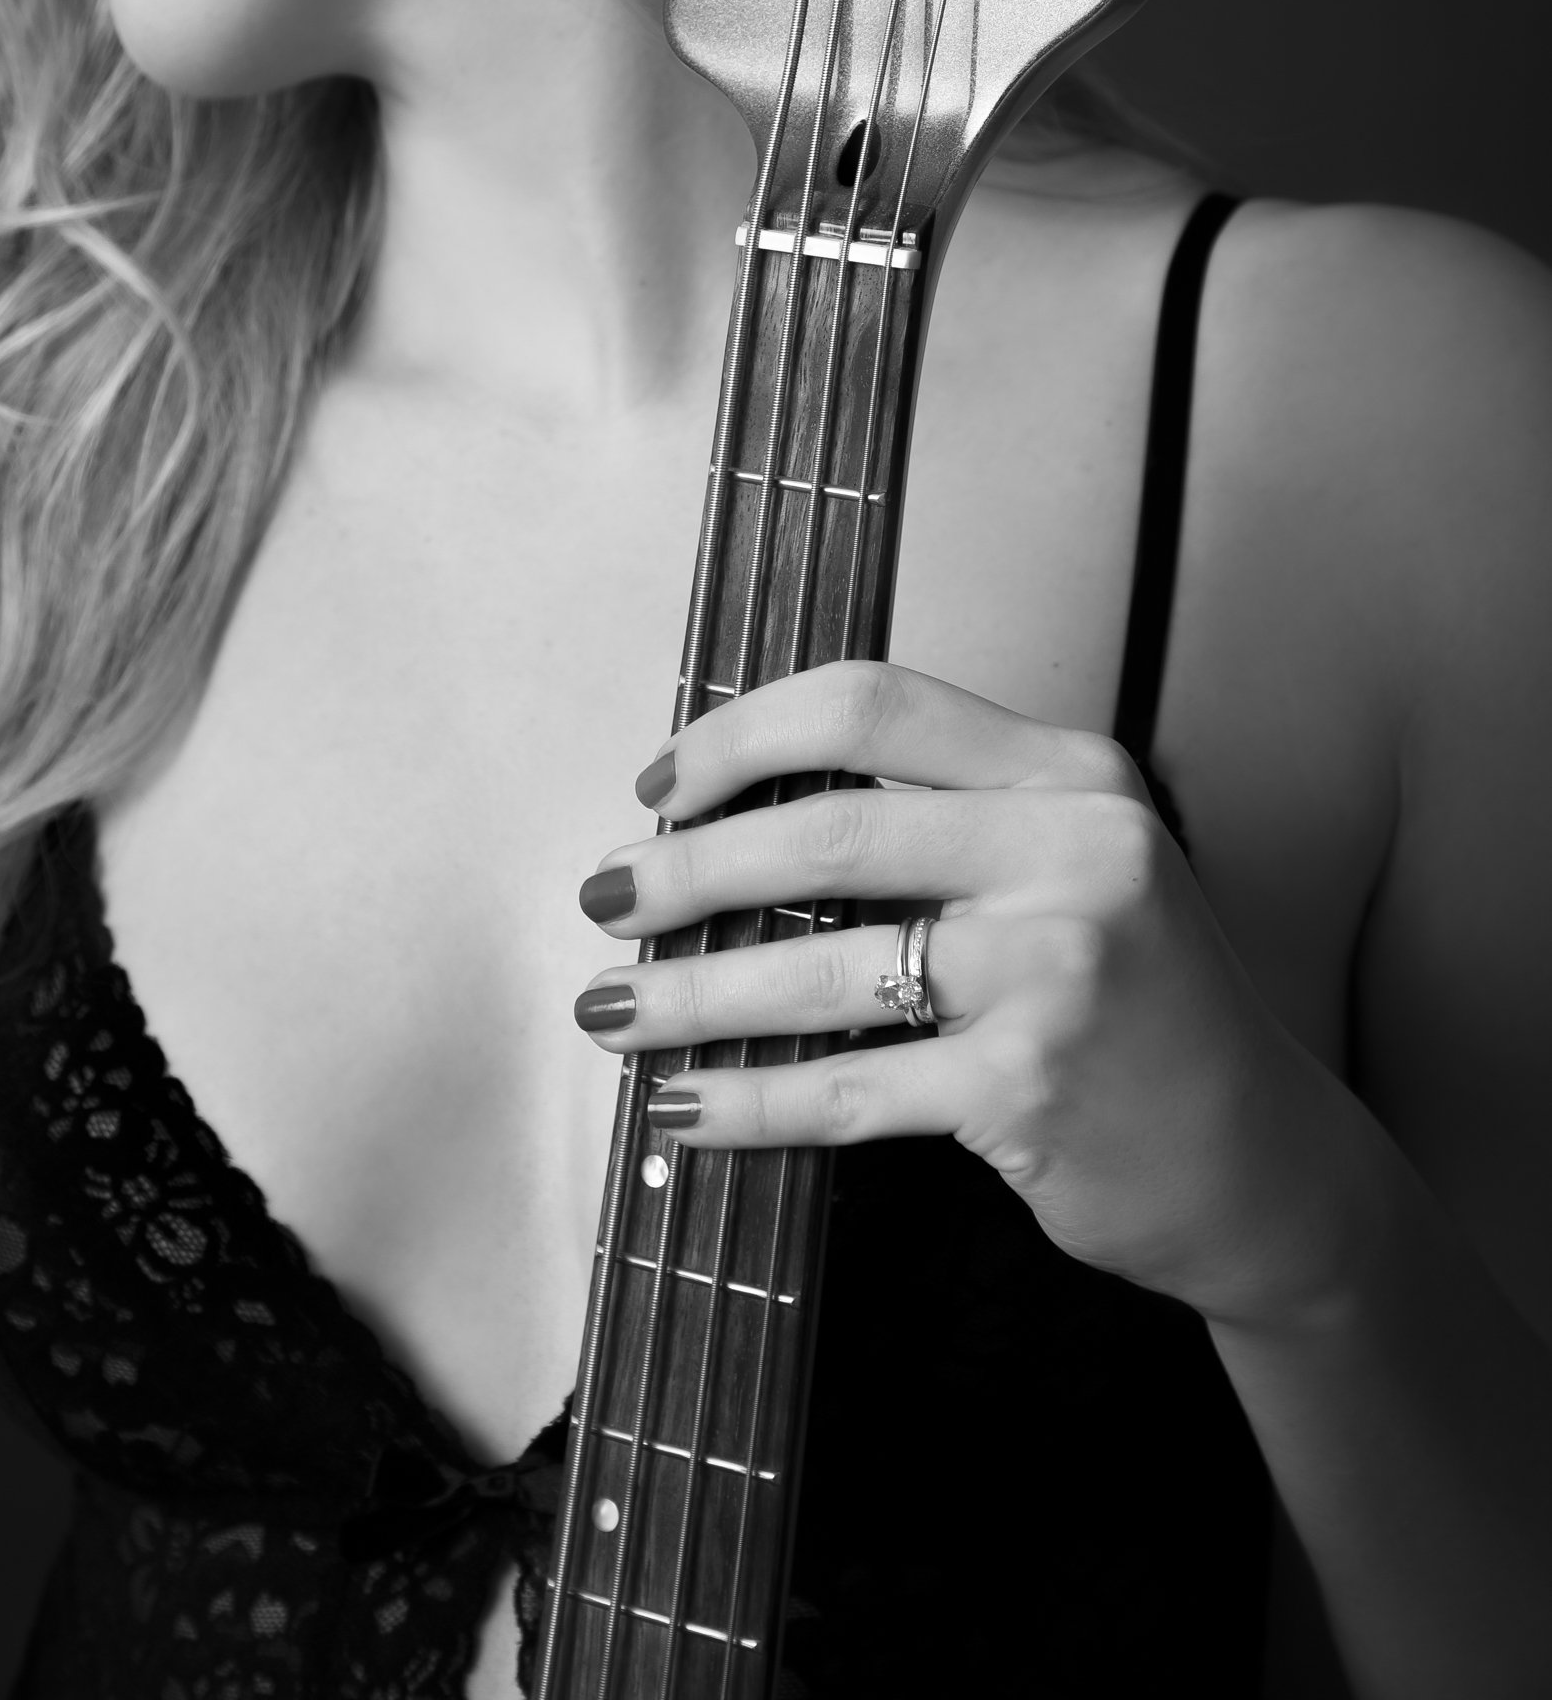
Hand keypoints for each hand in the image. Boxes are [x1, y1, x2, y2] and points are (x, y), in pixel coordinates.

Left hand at [574, 661, 1357, 1326]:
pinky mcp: (1027, 1089)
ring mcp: (1055, 972)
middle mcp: (1073, 852)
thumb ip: (938, 819)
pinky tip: (681, 1103)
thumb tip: (722, 817)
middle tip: (603, 897)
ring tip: (610, 1006)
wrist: (1261, 1162)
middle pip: (829, 829)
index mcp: (1069, 773)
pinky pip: (844, 1089)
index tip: (660, 783)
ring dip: (689, 992)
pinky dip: (746, 1101)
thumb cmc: (1134, 1001)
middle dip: (687, 867)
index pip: (872, 703)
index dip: (742, 735)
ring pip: (819, 968)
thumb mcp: (1065, 865)